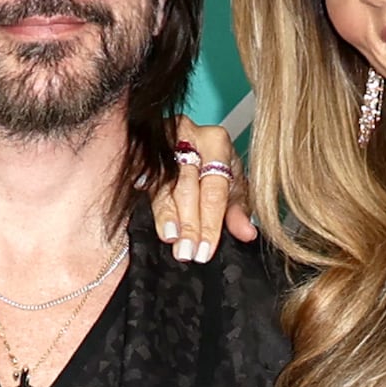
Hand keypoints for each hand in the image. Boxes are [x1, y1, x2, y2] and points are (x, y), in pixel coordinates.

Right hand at [153, 116, 260, 263]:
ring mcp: (161, 140)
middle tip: (187, 251)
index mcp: (216, 142)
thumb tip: (247, 233)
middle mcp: (189, 135)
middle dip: (188, 223)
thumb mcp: (233, 185)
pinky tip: (138, 207)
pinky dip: (141, 190)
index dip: (210, 222)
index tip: (204, 250)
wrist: (191, 142)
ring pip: (163, 183)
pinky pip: (142, 174)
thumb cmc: (214, 165)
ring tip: (170, 238)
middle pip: (187, 186)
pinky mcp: (142, 147)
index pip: (213, 189)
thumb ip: (238, 210)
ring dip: (166, 215)